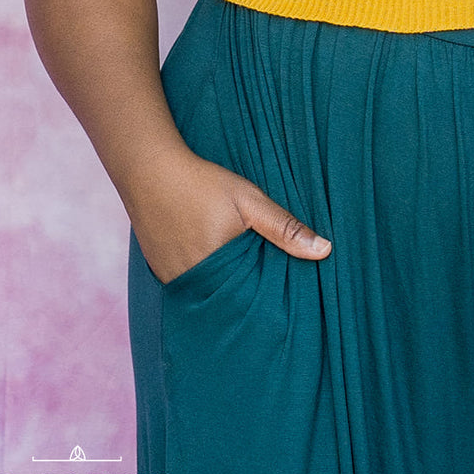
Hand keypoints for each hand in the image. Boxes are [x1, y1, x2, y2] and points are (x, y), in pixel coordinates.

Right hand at [126, 147, 331, 284]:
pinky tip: (214, 265)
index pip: (250, 302)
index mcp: (219, 269)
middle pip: (229, 300)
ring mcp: (173, 279)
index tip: (285, 303)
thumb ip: (285, 227)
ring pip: (209, 294)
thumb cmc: (203, 183)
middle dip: (247, 296)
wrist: (149, 170)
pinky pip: (190, 285)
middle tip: (267, 292)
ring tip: (243, 279)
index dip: (267, 301)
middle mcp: (193, 281)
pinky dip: (204, 280)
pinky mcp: (161, 272)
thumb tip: (324, 251)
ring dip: (225, 289)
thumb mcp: (250, 200)